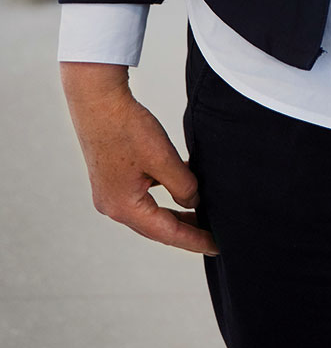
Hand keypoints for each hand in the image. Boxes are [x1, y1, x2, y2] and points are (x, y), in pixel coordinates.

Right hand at [60, 62, 217, 254]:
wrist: (96, 100)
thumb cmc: (126, 128)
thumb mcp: (162, 158)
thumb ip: (182, 185)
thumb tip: (194, 202)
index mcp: (124, 208)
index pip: (167, 232)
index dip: (195, 240)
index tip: (217, 247)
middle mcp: (113, 206)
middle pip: (156, 225)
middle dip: (185, 229)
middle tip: (213, 234)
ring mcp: (110, 192)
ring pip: (149, 209)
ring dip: (174, 210)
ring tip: (201, 212)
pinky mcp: (112, 177)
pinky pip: (142, 194)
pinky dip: (163, 192)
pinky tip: (180, 182)